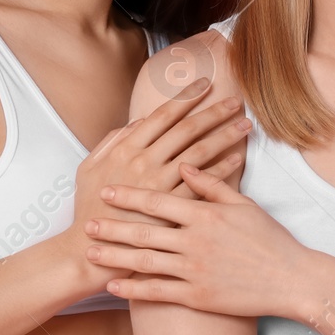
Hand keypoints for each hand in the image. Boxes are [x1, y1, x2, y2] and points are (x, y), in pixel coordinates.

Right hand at [61, 81, 251, 285]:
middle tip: (237, 101)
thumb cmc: (90, 207)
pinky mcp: (172, 209)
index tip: (206, 84)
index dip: (187, 96)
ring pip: (200, 153)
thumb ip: (113, 140)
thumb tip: (139, 120)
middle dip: (215, 111)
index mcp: (126, 149)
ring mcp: (160, 186)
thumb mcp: (89, 167)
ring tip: (245, 125)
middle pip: (188, 129)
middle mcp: (145, 162)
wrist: (90, 250)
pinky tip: (238, 158)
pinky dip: (223, 169)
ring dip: (225, 136)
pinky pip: (203, 184)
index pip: (164, 115)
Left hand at [88, 164, 311, 318]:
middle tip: (87, 223)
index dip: (130, 196)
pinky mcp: (197, 296)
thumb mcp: (243, 204)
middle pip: (144, 231)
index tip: (108, 191)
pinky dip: (133, 289)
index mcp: (205, 215)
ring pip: (145, 263)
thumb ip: (211, 184)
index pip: (159, 201)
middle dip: (112, 226)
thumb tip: (184, 163)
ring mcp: (195, 271)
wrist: (290, 278)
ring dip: (115, 257)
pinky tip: (114, 286)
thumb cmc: (269, 238)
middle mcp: (195, 241)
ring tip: (92, 253)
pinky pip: (158, 293)